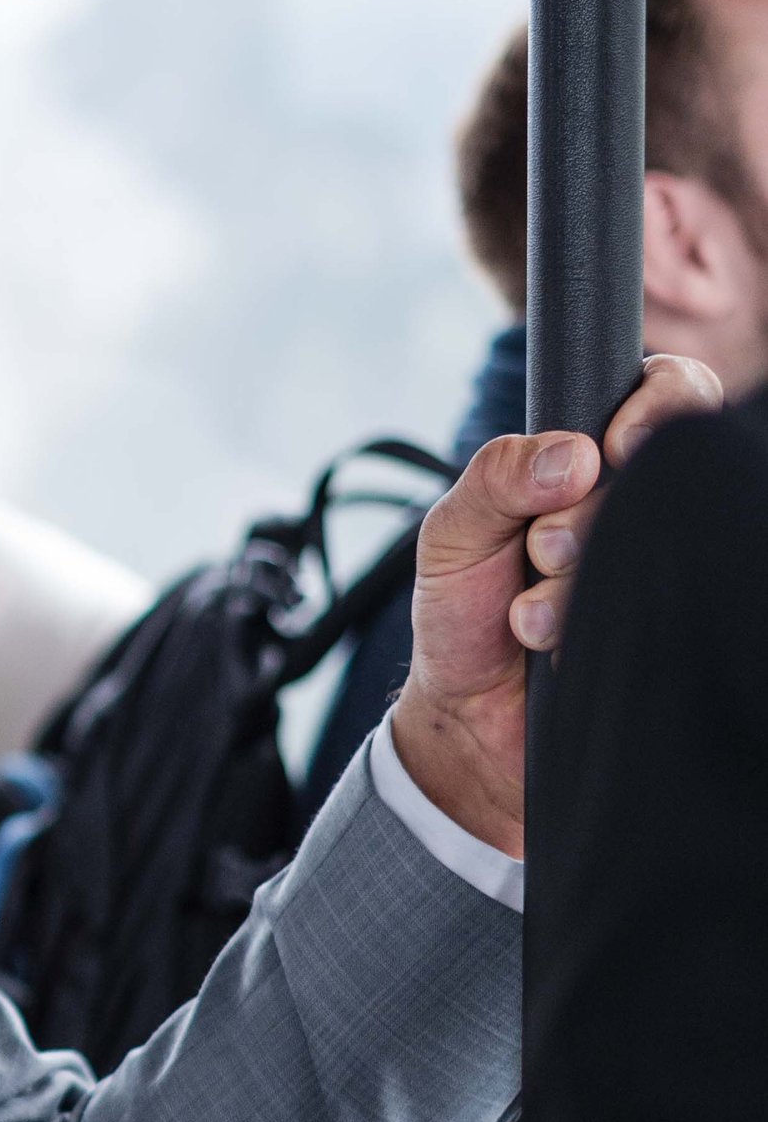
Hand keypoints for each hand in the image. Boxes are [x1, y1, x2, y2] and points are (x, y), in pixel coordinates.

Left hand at [391, 354, 724, 853]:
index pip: (667, 395)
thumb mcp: (452, 535)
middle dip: (592, 513)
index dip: (658, 404)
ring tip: (528, 616)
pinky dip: (583, 627)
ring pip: (664, 539)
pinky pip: (664, 609)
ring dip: (578, 578)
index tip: (616, 443)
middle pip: (668, 469)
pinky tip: (546, 648)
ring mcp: (659, 569)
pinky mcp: (667, 629)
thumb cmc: (464, 617)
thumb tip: (572, 453)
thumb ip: (494, 476)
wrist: (467, 726)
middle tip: (541, 548)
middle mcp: (638, 510)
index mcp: (594, 465)